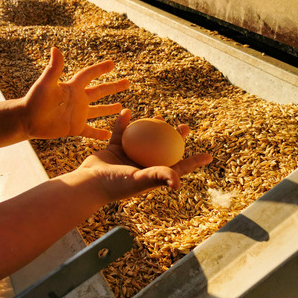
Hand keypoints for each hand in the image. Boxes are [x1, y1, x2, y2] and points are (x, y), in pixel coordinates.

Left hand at [22, 47, 129, 139]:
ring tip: (122, 107)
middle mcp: (78, 99)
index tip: (112, 63)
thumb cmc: (35, 100)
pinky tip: (109, 136)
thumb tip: (55, 49)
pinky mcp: (75, 127)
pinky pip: (91, 131)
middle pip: (100, 91)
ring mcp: (78, 114)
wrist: (27, 120)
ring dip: (109, 109)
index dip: (100, 69)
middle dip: (113, 87)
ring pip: (98, 110)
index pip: (90, 75)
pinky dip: (100, 134)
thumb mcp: (46, 84)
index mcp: (73, 87)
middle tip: (127, 82)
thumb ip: (54, 68)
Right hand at [77, 109, 212, 202]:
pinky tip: (128, 111)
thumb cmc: (115, 185)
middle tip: (183, 126)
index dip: (193, 163)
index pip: (177, 168)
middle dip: (174, 138)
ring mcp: (127, 157)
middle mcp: (142, 166)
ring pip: (143, 139)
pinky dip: (124, 122)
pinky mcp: (113, 149)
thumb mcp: (139, 180)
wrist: (88, 183)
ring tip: (159, 115)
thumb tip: (179, 182)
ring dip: (152, 127)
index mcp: (152, 176)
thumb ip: (158, 176)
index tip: (208, 156)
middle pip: (163, 149)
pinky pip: (121, 132)